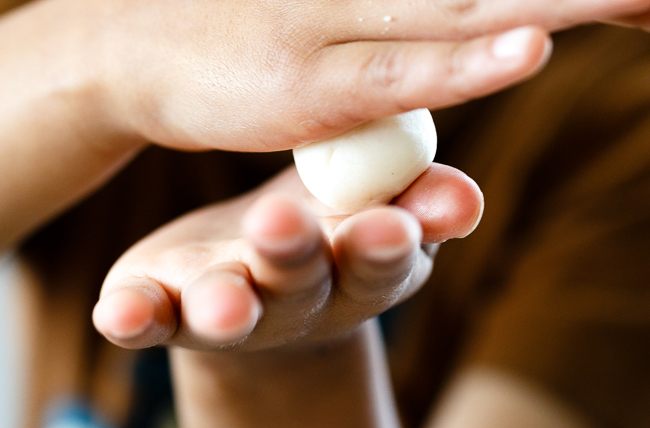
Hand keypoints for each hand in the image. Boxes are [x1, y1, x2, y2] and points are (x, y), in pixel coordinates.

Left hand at [92, 164, 482, 350]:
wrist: (266, 277)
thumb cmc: (332, 228)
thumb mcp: (380, 206)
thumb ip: (418, 199)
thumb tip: (464, 201)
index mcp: (355, 264)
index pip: (379, 257)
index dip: (385, 244)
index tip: (391, 225)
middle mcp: (297, 294)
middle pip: (301, 281)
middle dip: (296, 257)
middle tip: (284, 223)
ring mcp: (232, 304)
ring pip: (231, 308)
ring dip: (227, 305)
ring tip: (223, 301)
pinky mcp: (172, 309)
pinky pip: (153, 318)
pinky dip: (138, 316)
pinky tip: (121, 311)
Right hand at [96, 0, 649, 151]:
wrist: (138, 46)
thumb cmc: (239, 24)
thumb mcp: (326, 4)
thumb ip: (390, 7)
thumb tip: (462, 14)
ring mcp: (338, 26)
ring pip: (469, 11)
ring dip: (561, 4)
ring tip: (644, 2)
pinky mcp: (312, 82)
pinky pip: (403, 73)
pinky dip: (467, 64)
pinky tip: (532, 49)